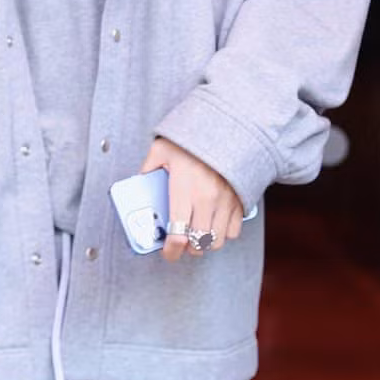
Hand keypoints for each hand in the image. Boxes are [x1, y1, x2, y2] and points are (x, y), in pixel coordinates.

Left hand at [138, 136, 243, 261]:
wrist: (228, 127)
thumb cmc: (192, 139)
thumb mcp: (161, 149)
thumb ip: (148, 168)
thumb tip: (139, 184)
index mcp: (184, 189)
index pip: (178, 234)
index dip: (171, 251)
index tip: (167, 253)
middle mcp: (207, 199)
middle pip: (198, 243)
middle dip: (187, 249)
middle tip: (180, 243)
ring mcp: (226, 201)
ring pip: (217, 241)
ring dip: (205, 244)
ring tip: (196, 236)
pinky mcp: (240, 200)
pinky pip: (233, 231)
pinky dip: (223, 234)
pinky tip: (213, 225)